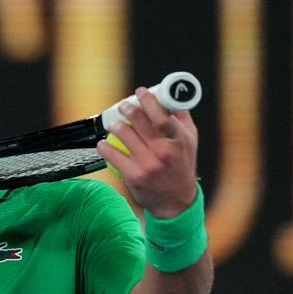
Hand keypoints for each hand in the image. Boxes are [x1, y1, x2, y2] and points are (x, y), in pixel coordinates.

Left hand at [97, 87, 198, 217]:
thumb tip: (172, 96)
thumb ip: (181, 119)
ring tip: (114, 125)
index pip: (162, 116)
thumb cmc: (182, 166)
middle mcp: (164, 151)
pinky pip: (112, 155)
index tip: (140, 92)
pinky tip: (103, 143)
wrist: (176, 201)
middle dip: (127, 109)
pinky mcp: (134, 175)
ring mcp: (148, 164)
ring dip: (115, 125)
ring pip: (123, 134)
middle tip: (123, 106)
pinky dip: (104, 146)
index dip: (149, 100)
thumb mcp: (190, 142)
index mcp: (179, 140)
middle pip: (139, 121)